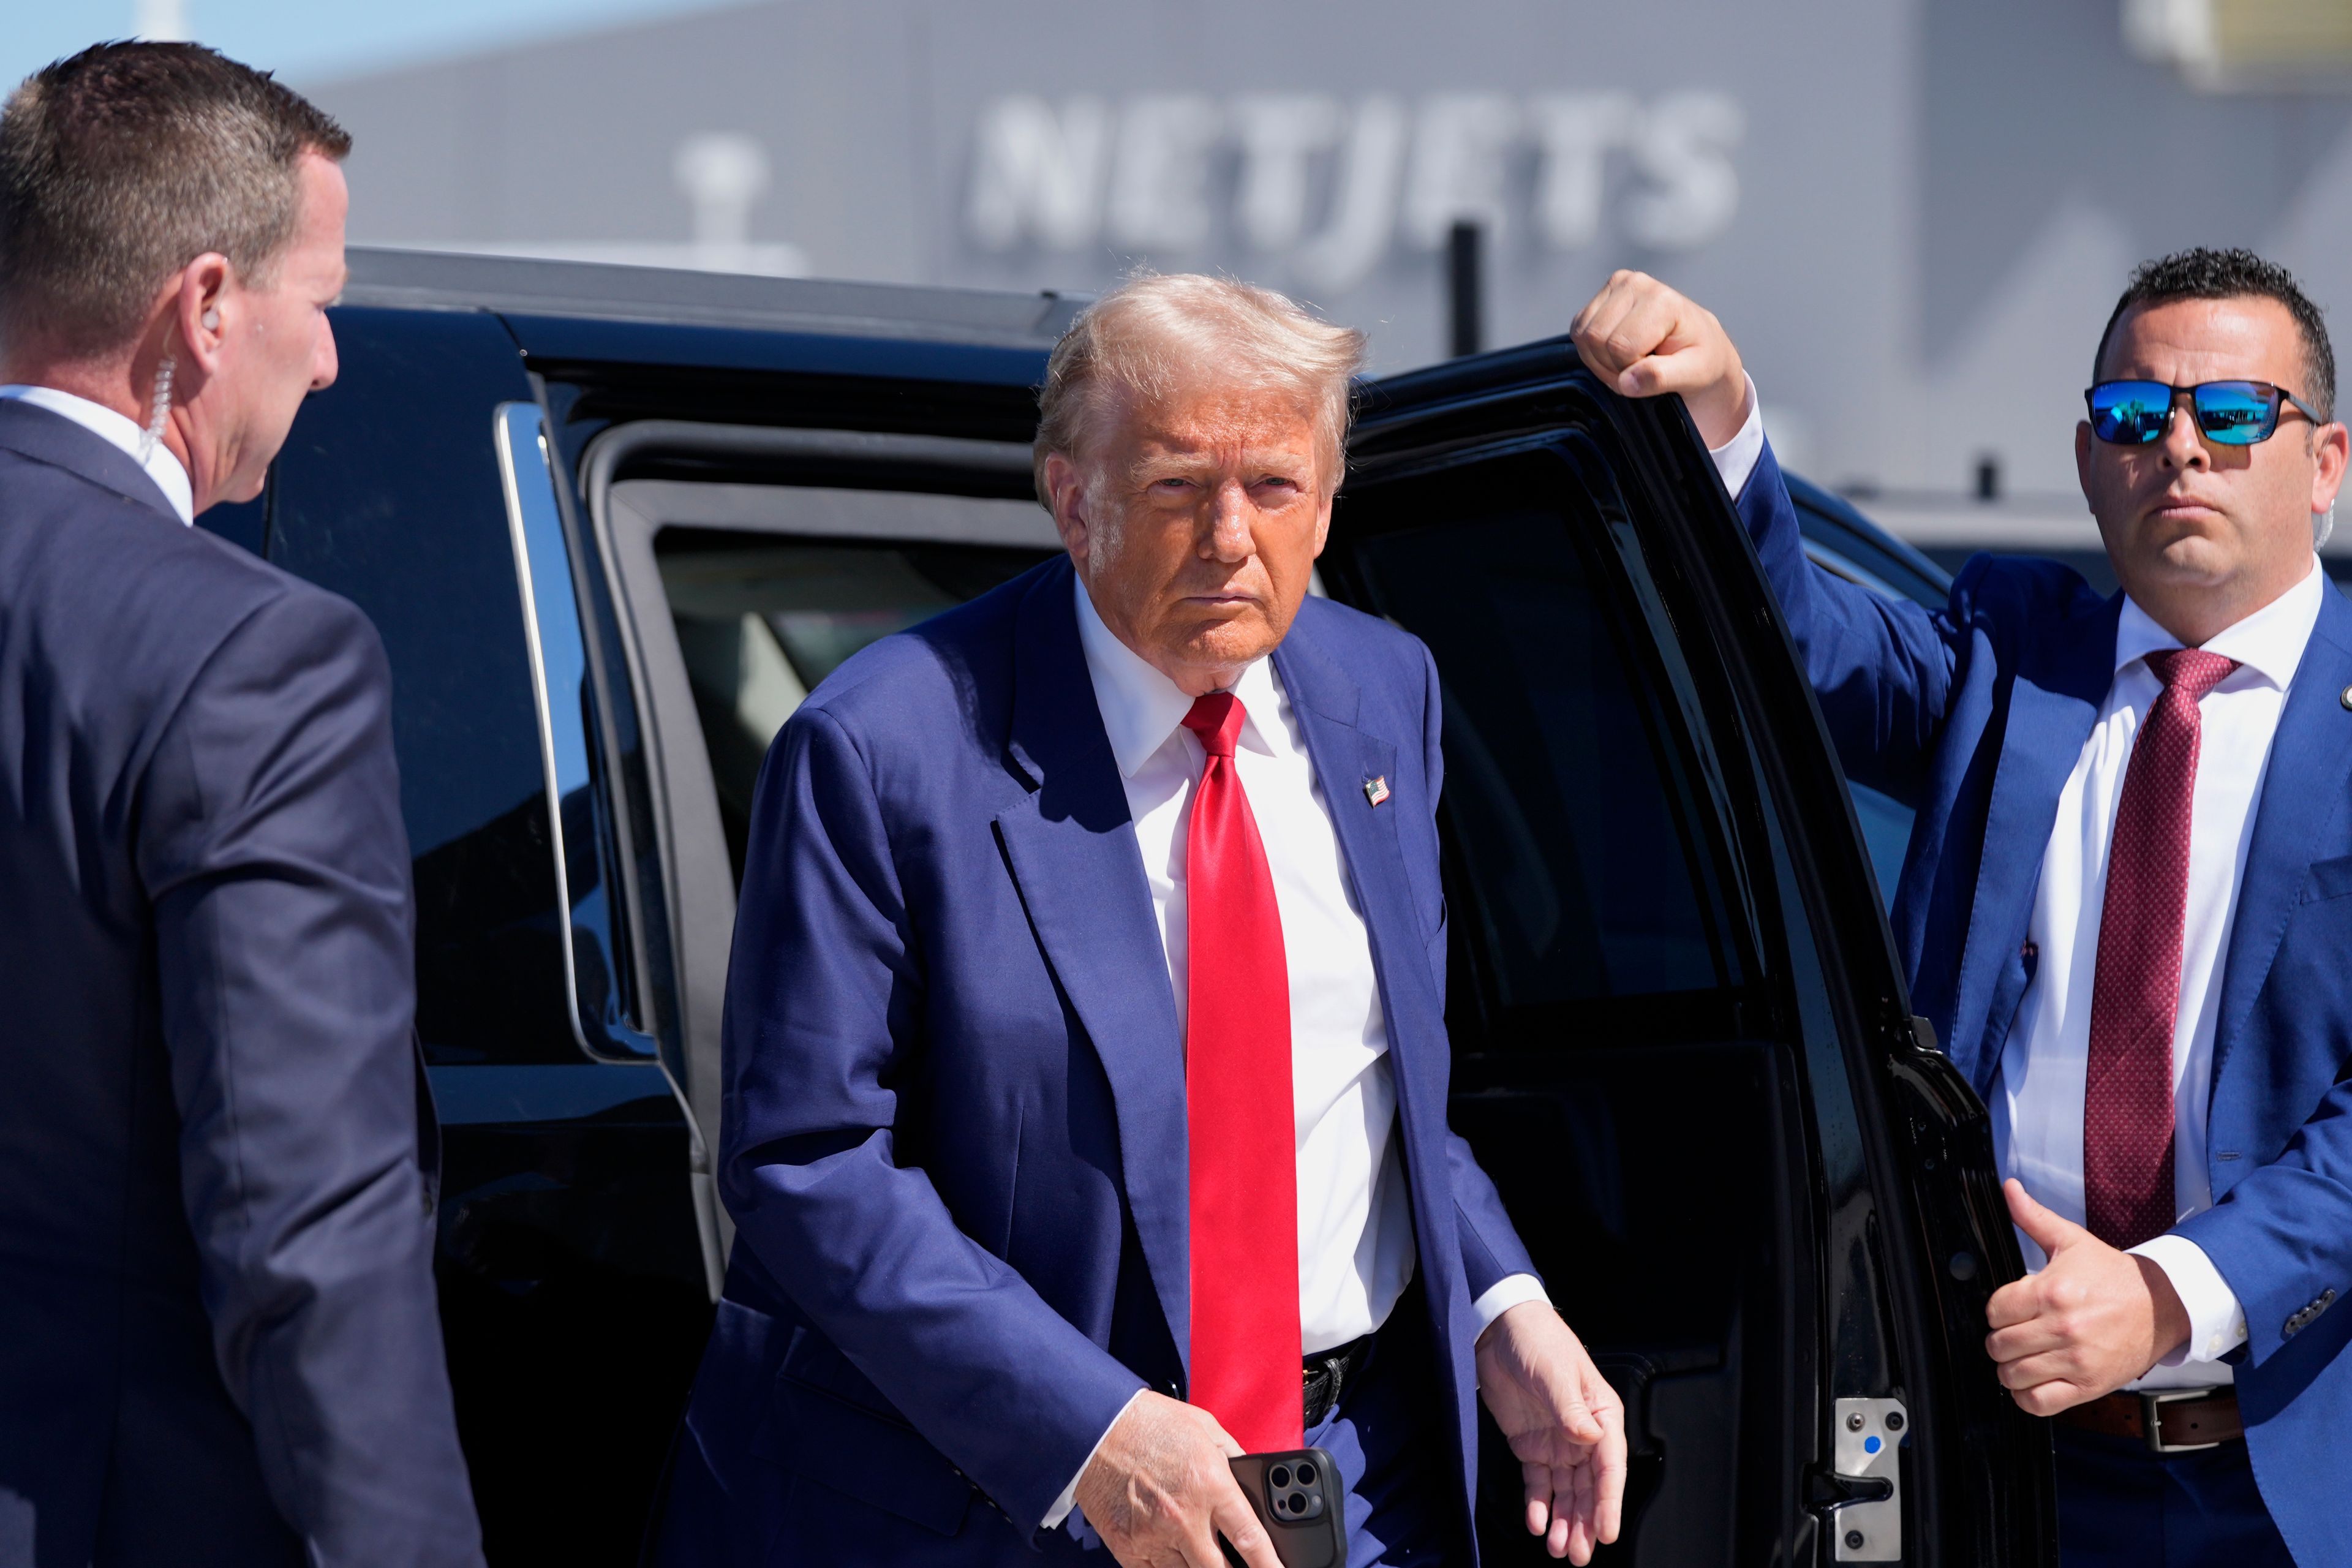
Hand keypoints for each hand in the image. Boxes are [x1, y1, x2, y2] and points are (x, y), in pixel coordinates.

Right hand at [1073, 1392, 1280, 1567]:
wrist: (1095, 1426)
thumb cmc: (1151, 1423)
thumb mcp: (1206, 1428)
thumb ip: (1234, 1458)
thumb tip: (1253, 1483)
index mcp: (1210, 1484)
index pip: (1251, 1539)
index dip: (1270, 1565)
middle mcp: (1184, 1516)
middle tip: (1239, 1567)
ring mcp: (1153, 1536)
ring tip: (1203, 1554)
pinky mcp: (1127, 1547)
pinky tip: (1176, 1558)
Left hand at [1475, 1302, 1626, 1563]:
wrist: (1497, 1327)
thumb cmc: (1537, 1338)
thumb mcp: (1555, 1371)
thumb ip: (1570, 1408)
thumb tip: (1589, 1438)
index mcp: (1600, 1415)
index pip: (1609, 1466)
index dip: (1609, 1501)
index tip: (1606, 1531)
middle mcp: (1583, 1433)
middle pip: (1589, 1488)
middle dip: (1586, 1523)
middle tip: (1579, 1555)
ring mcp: (1557, 1442)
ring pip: (1566, 1492)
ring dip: (1565, 1521)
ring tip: (1559, 1549)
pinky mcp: (1531, 1445)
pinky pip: (1538, 1483)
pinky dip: (1538, 1505)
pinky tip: (1537, 1523)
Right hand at [1569, 270, 1750, 447]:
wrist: (1699, 344)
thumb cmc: (1700, 358)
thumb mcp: (1693, 373)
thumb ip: (1661, 377)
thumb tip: (1627, 381)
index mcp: (1661, 300)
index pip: (1620, 347)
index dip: (1630, 371)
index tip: (1653, 373)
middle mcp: (1636, 284)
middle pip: (1596, 339)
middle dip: (1613, 366)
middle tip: (1639, 370)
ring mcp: (1616, 286)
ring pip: (1582, 336)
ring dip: (1601, 360)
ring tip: (1631, 361)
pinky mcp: (1601, 297)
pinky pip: (1577, 331)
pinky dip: (1593, 350)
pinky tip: (1618, 351)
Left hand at [1983, 1179, 2191, 1414]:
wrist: (2163, 1305)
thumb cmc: (2113, 1275)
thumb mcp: (2072, 1241)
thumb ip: (2034, 1217)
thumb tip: (2009, 1188)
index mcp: (2052, 1291)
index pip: (1995, 1310)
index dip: (1997, 1311)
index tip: (2011, 1310)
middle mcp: (2062, 1327)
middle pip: (1999, 1344)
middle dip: (2001, 1339)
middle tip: (2015, 1334)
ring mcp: (2075, 1360)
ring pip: (2013, 1375)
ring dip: (2010, 1368)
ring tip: (2022, 1357)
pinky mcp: (2089, 1386)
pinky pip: (2039, 1403)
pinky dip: (2028, 1396)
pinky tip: (2033, 1382)